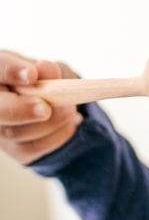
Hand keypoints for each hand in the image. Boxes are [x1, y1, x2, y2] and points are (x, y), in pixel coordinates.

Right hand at [0, 49, 83, 165]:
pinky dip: (57, 135)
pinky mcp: (16, 150)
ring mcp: (0, 131)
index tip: (31, 75)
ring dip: (49, 122)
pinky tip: (71, 122)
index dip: (12, 71)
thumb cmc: (43, 80)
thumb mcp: (46, 70)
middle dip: (22, 109)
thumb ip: (45, 69)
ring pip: (16, 132)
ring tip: (70, 109)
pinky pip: (33, 148)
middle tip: (45, 109)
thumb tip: (47, 70)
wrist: (50, 103)